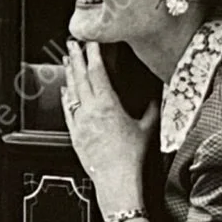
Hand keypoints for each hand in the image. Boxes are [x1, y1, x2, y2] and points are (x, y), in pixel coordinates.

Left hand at [62, 41, 154, 208]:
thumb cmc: (131, 157)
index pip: (97, 72)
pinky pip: (67, 109)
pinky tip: (65, 90)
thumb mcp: (147, 129)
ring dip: (69, 74)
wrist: (115, 179)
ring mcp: (79, 122)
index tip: (91, 42)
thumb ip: (151, 110)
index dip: (93, 54)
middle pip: (79, 77)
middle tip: (72, 43)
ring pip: (71, 92)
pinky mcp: (74, 133)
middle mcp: (90, 111)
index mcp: (107, 105)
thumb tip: (156, 98)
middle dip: (76, 58)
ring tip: (68, 61)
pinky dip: (65, 96)